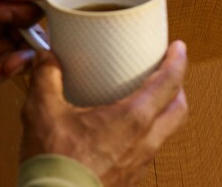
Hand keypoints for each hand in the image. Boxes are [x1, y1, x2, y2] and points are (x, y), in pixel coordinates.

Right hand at [21, 41, 188, 185]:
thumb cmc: (55, 166)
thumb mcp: (43, 111)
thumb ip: (46, 77)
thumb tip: (47, 58)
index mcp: (131, 120)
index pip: (168, 84)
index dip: (177, 62)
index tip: (178, 48)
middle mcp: (143, 142)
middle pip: (178, 109)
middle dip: (178, 87)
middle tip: (168, 71)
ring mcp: (138, 163)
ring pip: (166, 131)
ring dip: (163, 110)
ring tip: (145, 97)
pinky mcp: (128, 177)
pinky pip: (147, 148)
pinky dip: (145, 130)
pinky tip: (122, 127)